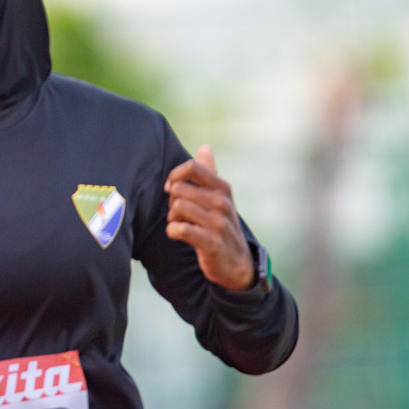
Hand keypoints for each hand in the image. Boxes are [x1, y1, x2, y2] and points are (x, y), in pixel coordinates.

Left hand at [165, 145, 253, 289]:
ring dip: (172, 218)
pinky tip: (180, 235)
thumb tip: (204, 147)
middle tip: (180, 213)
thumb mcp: (220, 196)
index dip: (175, 176)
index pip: (192, 168)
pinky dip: (173, 232)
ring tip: (182, 224)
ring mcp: (217, 222)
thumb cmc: (220, 224)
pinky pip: (178, 229)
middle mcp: (222, 202)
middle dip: (172, 201)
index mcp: (222, 188)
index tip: (172, 188)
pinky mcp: (210, 242)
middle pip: (178, 189)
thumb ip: (209, 171)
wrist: (236, 262)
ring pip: (177, 208)